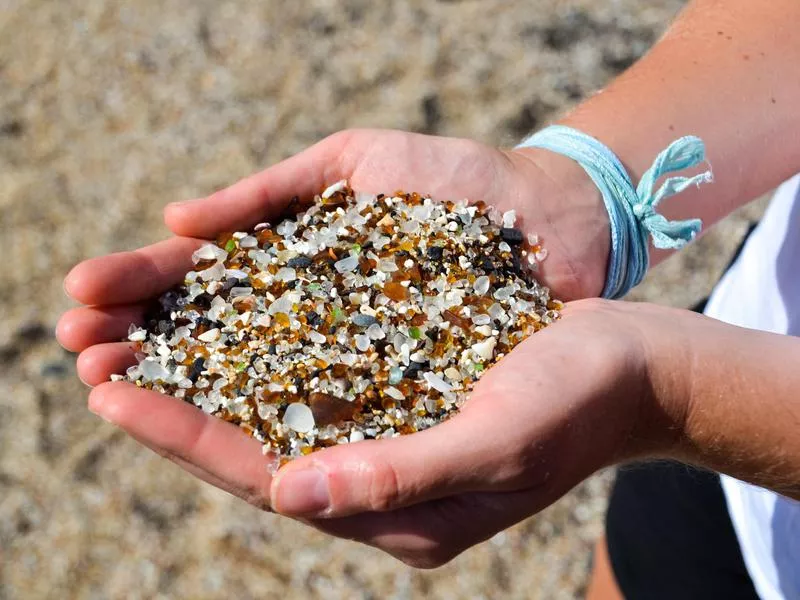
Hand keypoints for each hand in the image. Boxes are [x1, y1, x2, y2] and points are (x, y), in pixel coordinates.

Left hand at [56, 129, 617, 565]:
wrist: (632, 363)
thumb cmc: (579, 402)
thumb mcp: (499, 439)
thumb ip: (403, 476)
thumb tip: (295, 496)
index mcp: (400, 514)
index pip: (272, 478)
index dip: (189, 440)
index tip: (114, 398)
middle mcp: (382, 482)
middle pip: (257, 449)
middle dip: (175, 412)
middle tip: (95, 368)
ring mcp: (389, 437)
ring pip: (276, 412)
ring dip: (208, 379)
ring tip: (137, 346)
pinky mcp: (399, 395)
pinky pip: (314, 379)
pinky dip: (262, 353)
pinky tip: (222, 325)